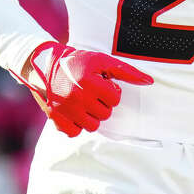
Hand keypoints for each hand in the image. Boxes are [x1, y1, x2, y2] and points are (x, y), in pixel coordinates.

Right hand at [19, 42, 152, 136]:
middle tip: (91, 92)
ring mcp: (65, 110)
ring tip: (84, 102)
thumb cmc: (77, 62)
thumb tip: (149, 82)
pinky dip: (76, 124)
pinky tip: (74, 111)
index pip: (115, 99)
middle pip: (105, 114)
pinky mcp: (55, 119)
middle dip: (101, 103)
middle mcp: (76, 97)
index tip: (100, 83)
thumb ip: (126, 71)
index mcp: (88, 81)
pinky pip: (75, 132)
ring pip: (92, 126)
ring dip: (91, 115)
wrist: (44, 65)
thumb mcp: (101, 60)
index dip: (110, 91)